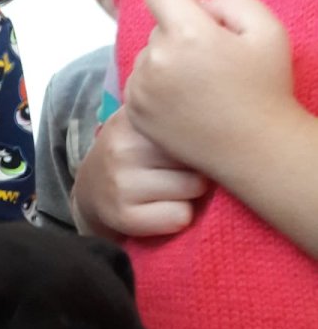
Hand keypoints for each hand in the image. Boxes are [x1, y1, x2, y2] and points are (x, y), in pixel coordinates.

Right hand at [71, 106, 208, 238]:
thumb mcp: (151, 122)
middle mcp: (124, 144)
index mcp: (136, 113)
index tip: (199, 140)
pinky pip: (180, 217)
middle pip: (202, 156)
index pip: (198, 122)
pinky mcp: (122, 215)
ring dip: (191, 192)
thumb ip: (183, 111)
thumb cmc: (138, 153)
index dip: (207, 135)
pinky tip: (159, 208)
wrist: (92, 189)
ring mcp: (120, 181)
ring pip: (195, 187)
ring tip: (169, 187)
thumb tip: (235, 123)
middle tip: (179, 167)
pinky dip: (177, 216)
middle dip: (199, 164)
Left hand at [125, 0, 293, 177]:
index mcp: (186, 34)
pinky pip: (139, 82)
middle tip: (213, 62)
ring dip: (167, 62)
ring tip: (201, 87)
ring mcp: (141, 89)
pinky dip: (157, 87)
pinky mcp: (135, 112)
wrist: (254, 148)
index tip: (200, 18)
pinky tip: (186, 102)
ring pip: (147, 55)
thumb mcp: (267, 28)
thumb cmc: (264, 87)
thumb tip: (198, 4)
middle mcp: (155, 60)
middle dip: (180, 34)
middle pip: (157, 26)